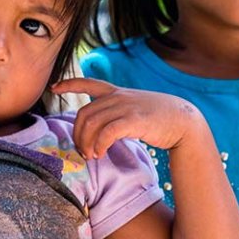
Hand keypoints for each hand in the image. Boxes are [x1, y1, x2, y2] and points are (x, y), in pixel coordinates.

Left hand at [51, 78, 208, 157]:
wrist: (183, 120)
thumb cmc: (160, 118)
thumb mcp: (136, 107)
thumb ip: (118, 110)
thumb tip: (103, 126)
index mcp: (117, 92)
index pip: (88, 83)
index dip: (69, 84)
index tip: (54, 87)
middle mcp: (118, 97)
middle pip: (84, 114)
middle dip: (78, 134)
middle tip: (83, 151)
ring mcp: (125, 107)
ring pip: (92, 124)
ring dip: (87, 143)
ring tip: (92, 155)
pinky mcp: (133, 120)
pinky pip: (106, 133)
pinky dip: (99, 145)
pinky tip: (101, 153)